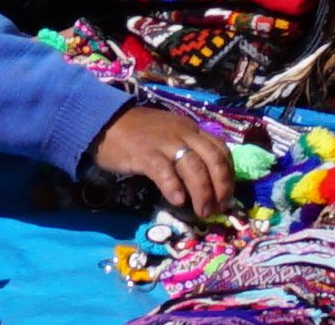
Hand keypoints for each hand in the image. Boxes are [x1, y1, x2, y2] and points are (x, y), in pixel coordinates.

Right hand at [88, 102, 241, 221]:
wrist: (106, 121)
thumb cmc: (139, 132)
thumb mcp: (170, 135)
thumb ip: (186, 151)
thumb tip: (203, 181)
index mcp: (191, 129)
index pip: (220, 149)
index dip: (228, 175)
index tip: (227, 196)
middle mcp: (182, 133)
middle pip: (212, 159)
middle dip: (220, 186)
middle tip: (218, 209)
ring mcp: (164, 143)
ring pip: (193, 166)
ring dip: (202, 192)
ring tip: (202, 212)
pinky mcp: (144, 154)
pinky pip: (164, 171)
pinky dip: (173, 187)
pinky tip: (176, 201)